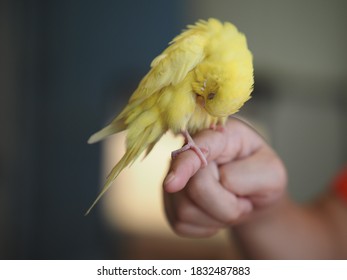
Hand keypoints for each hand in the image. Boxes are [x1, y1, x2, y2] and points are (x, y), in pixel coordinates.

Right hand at [163, 117, 286, 236]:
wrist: (252, 197)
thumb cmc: (262, 179)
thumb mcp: (272, 174)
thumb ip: (250, 175)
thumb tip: (219, 180)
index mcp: (219, 136)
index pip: (197, 149)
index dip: (184, 166)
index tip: (172, 184)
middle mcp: (190, 152)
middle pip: (195, 188)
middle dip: (226, 206)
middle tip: (244, 202)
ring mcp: (176, 177)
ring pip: (185, 210)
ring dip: (217, 217)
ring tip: (230, 204)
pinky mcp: (170, 201)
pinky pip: (180, 224)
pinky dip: (205, 227)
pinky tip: (216, 213)